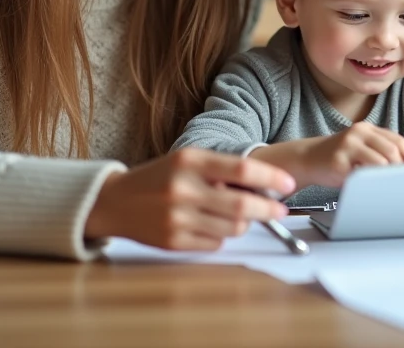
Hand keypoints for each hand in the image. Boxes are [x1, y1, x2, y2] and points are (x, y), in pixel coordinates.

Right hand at [83, 148, 294, 250]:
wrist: (115, 202)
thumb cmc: (158, 178)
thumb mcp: (187, 161)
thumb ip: (221, 170)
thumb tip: (264, 186)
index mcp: (190, 162)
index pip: (242, 170)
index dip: (271, 179)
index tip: (288, 185)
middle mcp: (183, 189)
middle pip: (242, 206)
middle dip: (268, 209)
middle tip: (280, 210)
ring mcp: (178, 218)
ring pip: (233, 228)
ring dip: (244, 224)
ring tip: (237, 215)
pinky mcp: (173, 241)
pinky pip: (215, 243)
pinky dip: (222, 236)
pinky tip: (209, 224)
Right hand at [255, 122, 403, 188]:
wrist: (308, 158)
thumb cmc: (340, 158)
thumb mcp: (363, 148)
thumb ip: (383, 150)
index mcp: (367, 129)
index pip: (398, 140)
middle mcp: (358, 133)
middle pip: (393, 150)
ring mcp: (348, 145)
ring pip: (381, 160)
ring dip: (391, 175)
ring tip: (394, 185)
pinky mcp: (338, 161)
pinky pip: (363, 173)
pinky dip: (373, 180)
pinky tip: (376, 187)